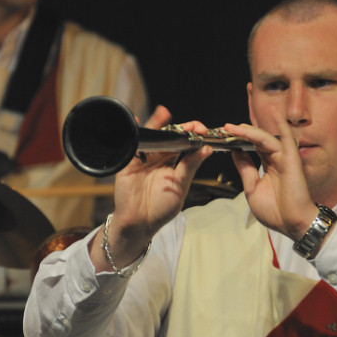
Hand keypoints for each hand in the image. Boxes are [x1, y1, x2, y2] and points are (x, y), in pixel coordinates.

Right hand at [96, 106, 212, 269]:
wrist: (139, 223)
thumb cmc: (162, 208)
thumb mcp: (180, 186)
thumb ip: (190, 166)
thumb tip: (207, 149)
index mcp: (175, 163)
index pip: (186, 143)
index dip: (194, 135)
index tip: (203, 131)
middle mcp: (161, 157)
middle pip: (171, 135)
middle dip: (181, 127)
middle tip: (191, 126)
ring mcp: (145, 157)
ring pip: (153, 136)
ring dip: (159, 124)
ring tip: (166, 114)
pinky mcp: (130, 161)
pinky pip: (133, 143)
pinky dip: (135, 131)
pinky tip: (138, 121)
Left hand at [224, 111, 317, 240]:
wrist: (292, 224)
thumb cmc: (275, 211)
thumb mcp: (252, 189)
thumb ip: (246, 169)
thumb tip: (236, 152)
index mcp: (268, 166)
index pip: (251, 147)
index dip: (238, 140)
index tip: (222, 136)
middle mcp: (276, 159)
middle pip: (256, 140)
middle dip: (240, 133)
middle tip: (224, 128)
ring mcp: (284, 157)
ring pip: (265, 138)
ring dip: (249, 131)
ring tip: (232, 127)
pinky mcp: (292, 158)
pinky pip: (286, 138)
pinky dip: (280, 124)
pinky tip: (273, 113)